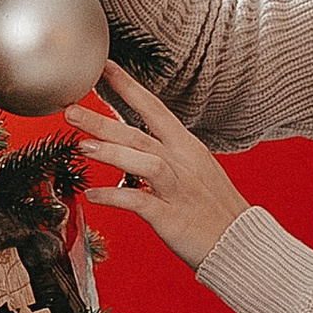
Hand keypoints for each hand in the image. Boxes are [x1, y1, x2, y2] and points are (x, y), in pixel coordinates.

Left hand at [65, 64, 247, 274]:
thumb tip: (136, 145)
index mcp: (187, 147)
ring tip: (81, 145)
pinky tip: (92, 196)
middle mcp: (182, 163)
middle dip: (102, 120)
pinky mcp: (172, 218)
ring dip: (111, 152)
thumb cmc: (215, 210)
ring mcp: (178, 190)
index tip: (103, 68)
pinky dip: (114, 197)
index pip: (154, 108)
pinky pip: (140, 203)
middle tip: (71, 109)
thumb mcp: (196, 170)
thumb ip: (167, 155)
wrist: (242, 243)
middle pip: (138, 134)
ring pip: (143, 162)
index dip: (128, 87)